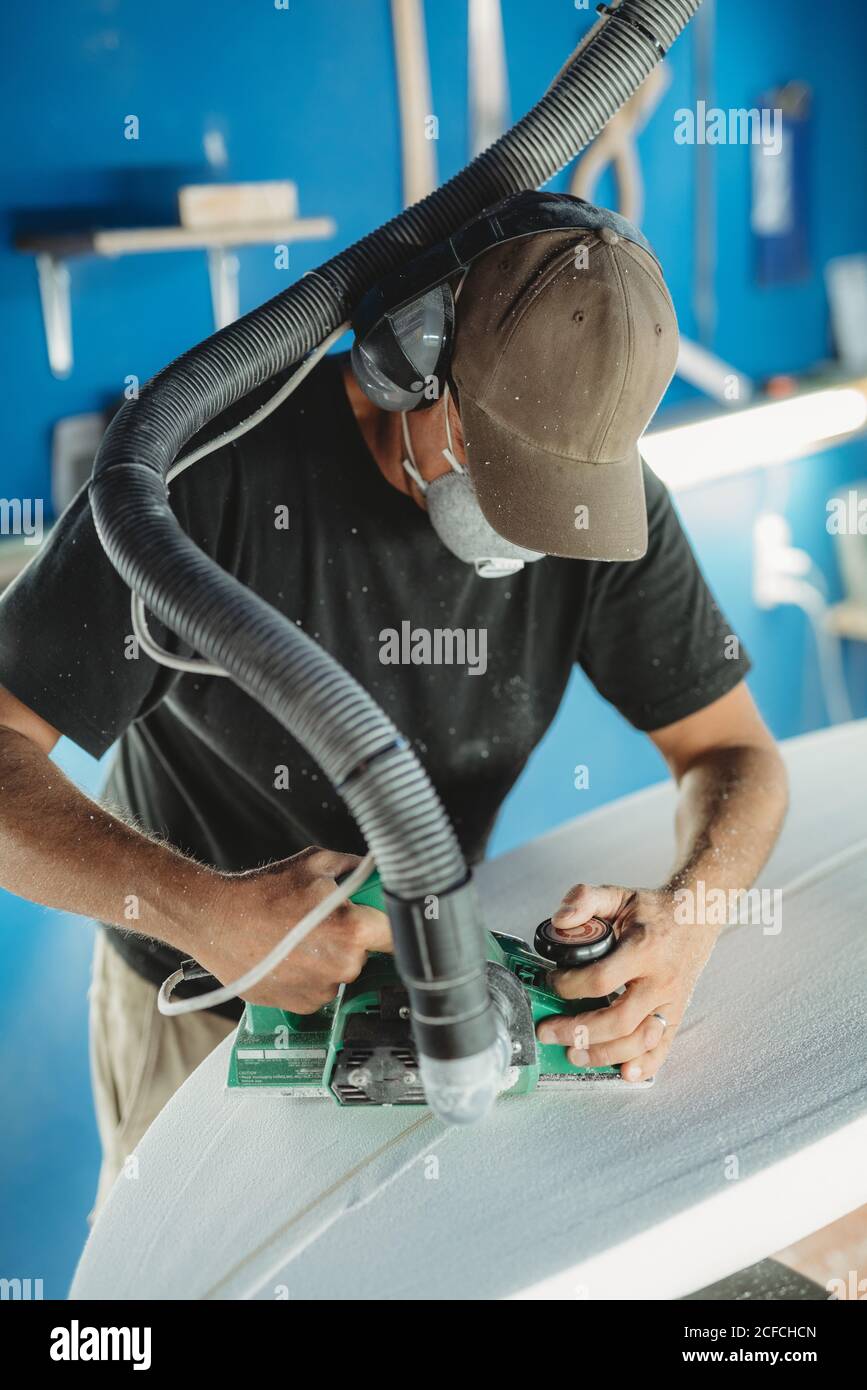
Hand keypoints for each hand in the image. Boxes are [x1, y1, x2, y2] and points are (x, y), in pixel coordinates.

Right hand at [197, 847, 391, 1012]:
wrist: (215, 921)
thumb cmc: (262, 892)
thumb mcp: (315, 863)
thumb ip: (355, 867)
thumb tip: (376, 869)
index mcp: (352, 931)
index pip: (398, 937)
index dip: (394, 928)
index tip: (390, 925)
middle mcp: (341, 966)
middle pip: (367, 955)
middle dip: (353, 939)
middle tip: (326, 922)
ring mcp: (320, 990)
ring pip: (342, 974)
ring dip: (330, 959)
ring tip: (301, 938)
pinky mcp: (299, 1006)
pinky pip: (319, 991)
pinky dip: (310, 976)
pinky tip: (289, 956)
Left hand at [535, 883, 719, 1082]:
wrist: (697, 916)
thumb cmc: (653, 909)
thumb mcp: (618, 894)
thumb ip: (585, 899)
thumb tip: (559, 921)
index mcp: (644, 949)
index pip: (602, 979)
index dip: (570, 986)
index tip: (552, 981)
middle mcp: (661, 980)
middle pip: (619, 1020)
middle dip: (579, 1031)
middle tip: (548, 1032)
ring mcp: (672, 1001)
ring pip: (638, 1041)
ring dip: (604, 1053)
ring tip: (573, 1054)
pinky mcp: (678, 1014)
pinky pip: (663, 1047)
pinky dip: (645, 1065)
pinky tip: (624, 1072)